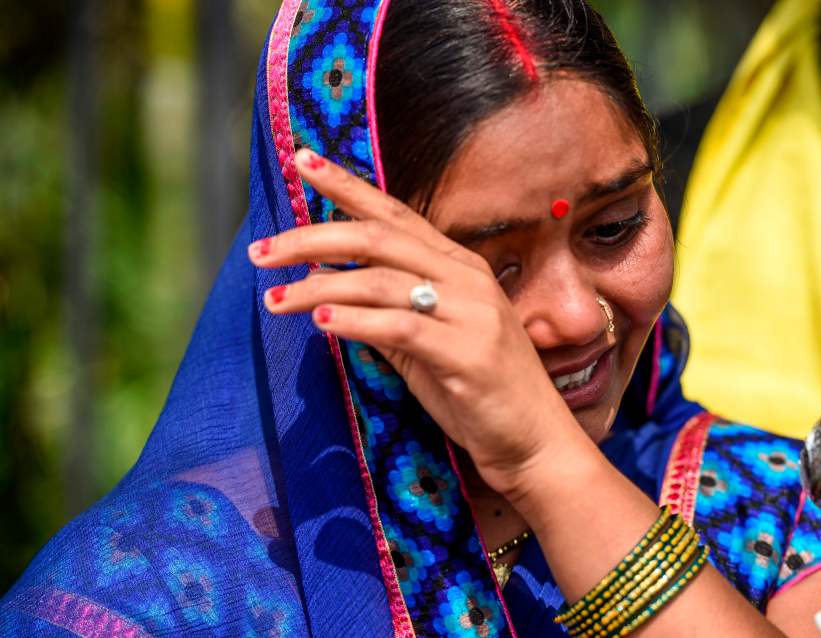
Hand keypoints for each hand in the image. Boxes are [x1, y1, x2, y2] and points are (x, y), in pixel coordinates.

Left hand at [249, 150, 581, 495]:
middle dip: (312, 238)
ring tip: (273, 298)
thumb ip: (386, 314)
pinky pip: (400, 326)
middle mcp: (466, 277)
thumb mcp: (426, 346)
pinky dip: (356, 320)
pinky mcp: (467, 351)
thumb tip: (328, 296)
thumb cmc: (478, 393)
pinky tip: (320, 321)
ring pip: (381, 279)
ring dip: (319, 286)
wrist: (534, 442)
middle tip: (260, 251)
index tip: (300, 160)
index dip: (346, 186)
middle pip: (378, 237)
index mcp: (458, 266)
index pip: (394, 213)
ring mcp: (471, 311)